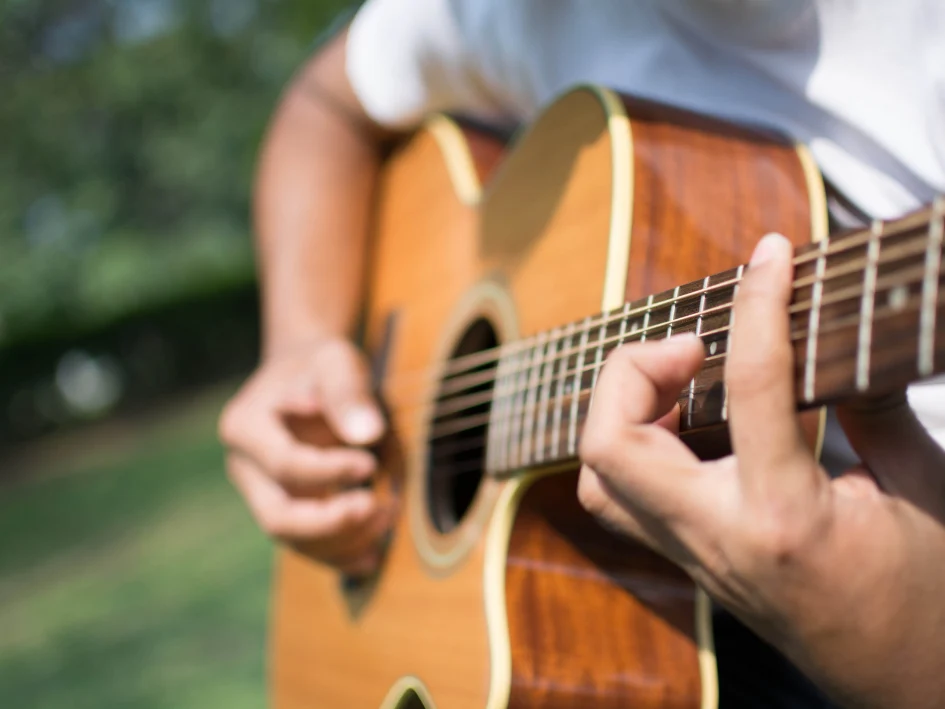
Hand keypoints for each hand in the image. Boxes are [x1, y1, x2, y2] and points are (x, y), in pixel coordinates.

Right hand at [219, 336, 394, 575]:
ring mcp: (261, 495)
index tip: (371, 463)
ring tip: (388, 517)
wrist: (311, 377)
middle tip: (376, 509)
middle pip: (277, 516)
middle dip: (329, 523)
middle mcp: (244, 468)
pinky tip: (373, 555)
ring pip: (294, 540)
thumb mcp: (338, 362)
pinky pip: (307, 547)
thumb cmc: (324, 367)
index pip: (284, 464)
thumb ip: (349, 393)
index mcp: (244, 426)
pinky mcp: (285, 512)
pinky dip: (340, 555)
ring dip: (342, 541)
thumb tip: (366, 434)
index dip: (329, 471)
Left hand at [577, 234, 944, 708]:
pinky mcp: (690, 563)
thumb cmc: (930, 600)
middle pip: (611, 444)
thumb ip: (878, 407)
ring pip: (599, 477)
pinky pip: (622, 500)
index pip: (751, 384)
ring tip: (681, 382)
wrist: (908, 686)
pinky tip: (683, 424)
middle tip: (692, 347)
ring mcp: (694, 556)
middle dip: (632, 371)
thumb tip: (847, 332)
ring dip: (620, 410)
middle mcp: (719, 538)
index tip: (771, 256)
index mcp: (787, 516)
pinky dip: (631, 446)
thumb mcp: (926, 487)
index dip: (758, 303)